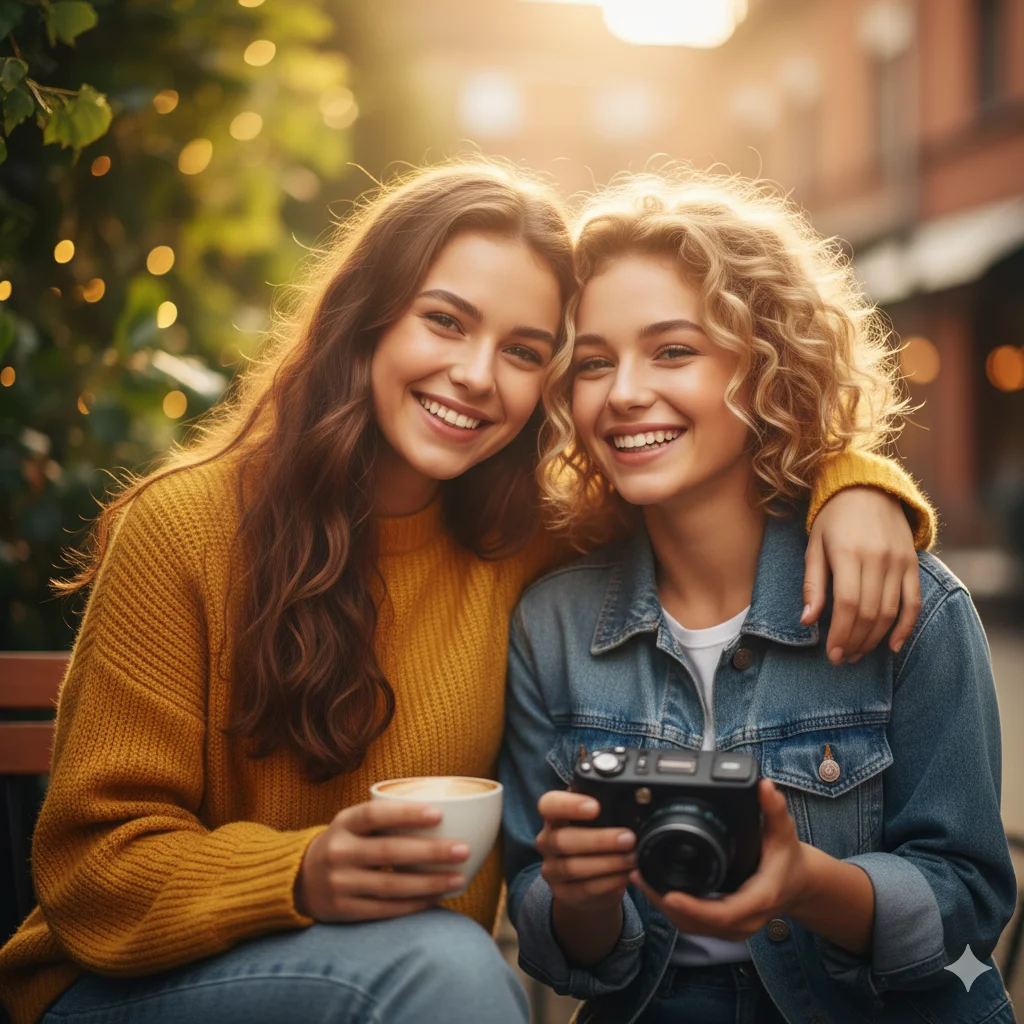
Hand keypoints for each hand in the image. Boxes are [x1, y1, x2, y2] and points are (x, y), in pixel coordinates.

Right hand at [295, 800, 469, 921]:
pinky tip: (436, 898)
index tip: (439, 814)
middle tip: (463, 850)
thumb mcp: (352, 824)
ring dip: (429, 883)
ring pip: (391, 885)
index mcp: (343, 823)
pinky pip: (385, 909)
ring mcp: (339, 884)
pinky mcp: (343, 911)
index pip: (374, 815)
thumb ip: (384, 818)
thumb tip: (442, 814)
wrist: (298, 881)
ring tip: (459, 879)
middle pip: (389, 851)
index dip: (406, 814)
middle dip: (430, 851)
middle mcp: (338, 852)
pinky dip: (413, 905)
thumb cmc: (344, 844)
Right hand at [536, 790, 635, 913]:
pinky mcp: (562, 893)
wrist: (586, 878)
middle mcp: (547, 841)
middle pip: (562, 840)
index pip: (549, 805)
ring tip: (632, 858)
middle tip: (628, 838)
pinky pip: (585, 888)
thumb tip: (636, 801)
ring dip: (608, 863)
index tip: (595, 807)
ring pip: (573, 867)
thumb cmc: (594, 837)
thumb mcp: (596, 819)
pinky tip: (626, 875)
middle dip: (599, 840)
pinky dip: (609, 882)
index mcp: (554, 816)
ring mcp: (552, 869)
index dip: (569, 805)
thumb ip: (606, 809)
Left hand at [631, 780, 809, 941]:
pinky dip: (673, 911)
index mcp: (758, 899)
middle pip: (699, 924)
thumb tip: (764, 786)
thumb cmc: (788, 858)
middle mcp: (745, 919)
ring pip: (693, 927)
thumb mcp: (783, 831)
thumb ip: (774, 809)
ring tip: (640, 880)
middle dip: (665, 904)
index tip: (668, 894)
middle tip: (639, 876)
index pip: (722, 913)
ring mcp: (735, 927)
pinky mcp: (725, 927)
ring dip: (664, 908)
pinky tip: (656, 890)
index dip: (694, 908)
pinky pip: (695, 925)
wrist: (799, 884)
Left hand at [803, 486, 920, 663]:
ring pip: (891, 612)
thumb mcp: (814, 547)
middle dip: (855, 642)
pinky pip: (914, 601)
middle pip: (870, 613)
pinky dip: (906, 627)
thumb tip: (807, 621)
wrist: (867, 490)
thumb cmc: (833, 521)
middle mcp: (877, 558)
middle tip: (842, 658)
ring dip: (875, 639)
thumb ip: (812, 585)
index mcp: (848, 554)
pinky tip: (894, 646)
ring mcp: (898, 561)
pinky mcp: (912, 564)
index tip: (832, 653)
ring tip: (858, 653)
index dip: (841, 634)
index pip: (849, 605)